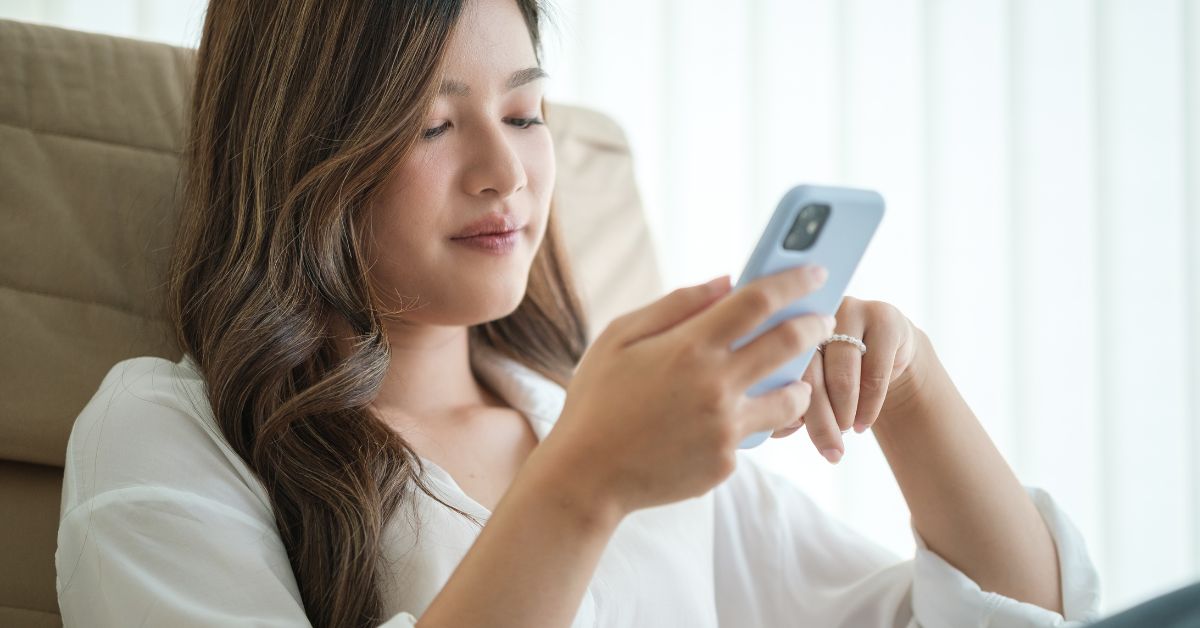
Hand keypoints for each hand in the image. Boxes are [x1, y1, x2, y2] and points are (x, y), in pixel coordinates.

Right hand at [542, 266, 834, 516]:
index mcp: (688, 347)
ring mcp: (725, 428)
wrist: (585, 476)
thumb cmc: (597, 400)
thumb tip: (726, 281)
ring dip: (799, 382)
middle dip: (815, 324)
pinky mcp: (725, 462)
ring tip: (791, 378)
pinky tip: (726, 422)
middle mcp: (715, 385)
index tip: (816, 270)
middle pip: (789, 342)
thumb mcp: (618, 338)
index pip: (758, 300)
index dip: (793, 281)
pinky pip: (751, 434)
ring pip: (791, 398)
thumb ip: (676, 305)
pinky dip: (746, 422)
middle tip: (824, 317)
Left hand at [769, 297, 922, 463]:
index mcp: (782, 321)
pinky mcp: (884, 318)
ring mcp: (850, 310)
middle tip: (829, 452)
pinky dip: (869, 406)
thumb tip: (778, 428)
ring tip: (847, 432)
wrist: (886, 352)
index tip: (794, 432)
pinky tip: (864, 424)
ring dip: (845, 413)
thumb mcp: (809, 383)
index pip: (779, 368)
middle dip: (820, 420)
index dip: (785, 402)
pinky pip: (875, 373)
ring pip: (843, 375)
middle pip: (811, 373)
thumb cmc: (833, 373)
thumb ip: (787, 400)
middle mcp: (813, 311)